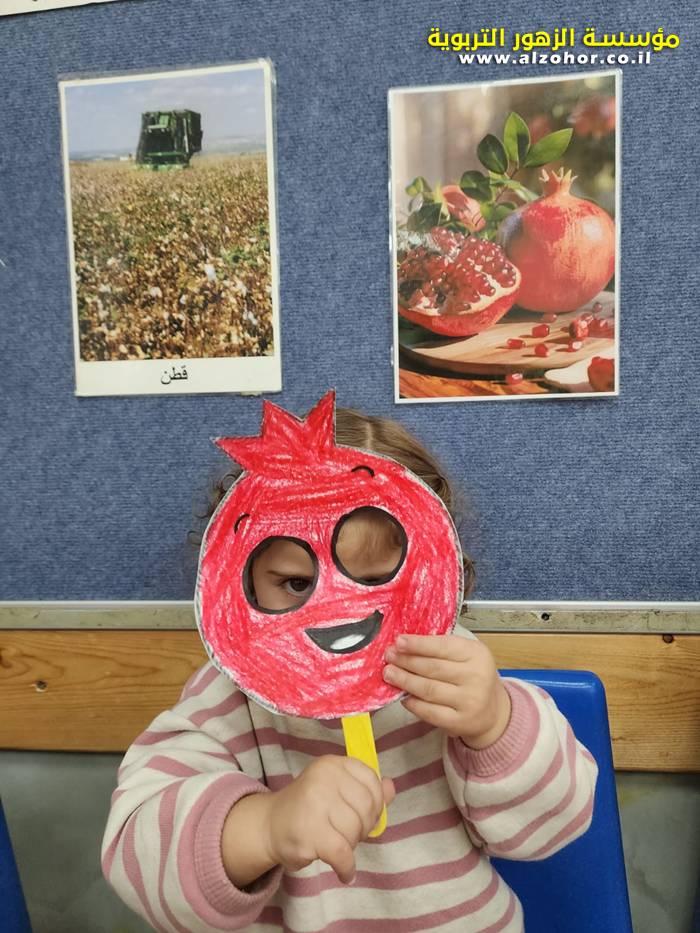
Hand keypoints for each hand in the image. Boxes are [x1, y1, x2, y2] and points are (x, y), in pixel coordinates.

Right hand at [261, 755, 394, 883]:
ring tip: (337, 846)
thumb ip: (366, 790)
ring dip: (351, 846)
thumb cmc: (308, 808)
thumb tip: (392, 787)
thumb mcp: (336, 790)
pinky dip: (347, 867)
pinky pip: (342, 854)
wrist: (269, 826)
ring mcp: (315, 804)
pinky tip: (345, 872)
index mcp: (332, 764)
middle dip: (363, 827)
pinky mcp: (309, 832)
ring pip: (355, 831)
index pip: (371, 780)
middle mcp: (323, 778)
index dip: (375, 803)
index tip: (364, 815)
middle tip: (348, 835)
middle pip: (366, 806)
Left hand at [383, 634, 511, 748]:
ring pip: (428, 689)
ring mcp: (469, 701)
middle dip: (406, 661)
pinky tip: (403, 696)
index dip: (419, 644)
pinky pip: (429, 712)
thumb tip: (403, 646)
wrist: (491, 711)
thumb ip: (440, 649)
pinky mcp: (460, 722)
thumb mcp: (465, 655)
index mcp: (477, 654)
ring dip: (404, 680)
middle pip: (432, 668)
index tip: (398, 641)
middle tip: (389, 657)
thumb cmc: (472, 676)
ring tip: (389, 673)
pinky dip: (412, 703)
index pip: (443, 646)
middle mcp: (476, 677)